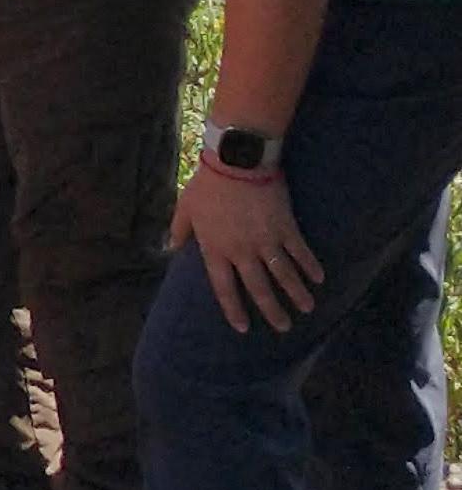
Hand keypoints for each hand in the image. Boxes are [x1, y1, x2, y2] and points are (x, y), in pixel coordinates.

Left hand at [176, 160, 322, 334]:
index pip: (224, 288)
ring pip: (284, 274)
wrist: (237, 162)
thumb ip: (179, 230)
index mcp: (215, 249)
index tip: (242, 327)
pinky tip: (319, 279)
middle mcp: (242, 251)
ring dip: (297, 293)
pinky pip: (300, 252)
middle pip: (258, 288)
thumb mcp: (186, 208)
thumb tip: (170, 247)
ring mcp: (266, 240)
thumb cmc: (208, 185)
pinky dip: (310, 266)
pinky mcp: (286, 227)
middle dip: (272, 310)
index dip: (233, 309)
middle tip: (283, 328)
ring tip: (307, 309)